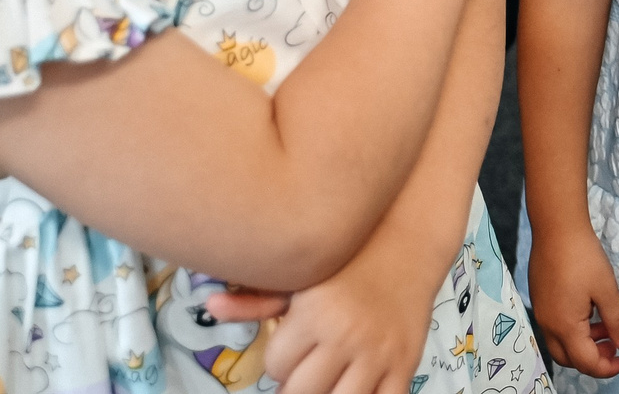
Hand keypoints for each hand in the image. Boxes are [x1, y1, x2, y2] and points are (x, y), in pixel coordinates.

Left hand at [207, 204, 467, 393]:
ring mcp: (378, 353)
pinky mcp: (406, 362)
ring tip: (325, 380)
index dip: (279, 362)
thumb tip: (209, 305)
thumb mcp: (302, 274)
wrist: (408, 240)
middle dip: (297, 384)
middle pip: (301, 391)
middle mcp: (346, 335)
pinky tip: (352, 386)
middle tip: (305, 370)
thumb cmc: (349, 257)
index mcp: (315, 314)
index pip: (276, 366)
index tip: (291, 350)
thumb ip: (255, 298)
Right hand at [529, 222, 618, 377]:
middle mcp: (548, 324)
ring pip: (561, 343)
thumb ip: (618, 321)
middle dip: (593, 359)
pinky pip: (556, 327)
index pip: (586, 362)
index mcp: (565, 327)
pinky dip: (574, 330)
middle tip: (614, 346)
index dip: (608, 367)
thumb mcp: (607, 290)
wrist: (556, 227)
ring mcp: (541, 312)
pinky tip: (589, 311)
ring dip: (584, 343)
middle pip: (569, 359)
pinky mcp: (540, 299)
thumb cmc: (583, 257)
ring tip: (606, 327)